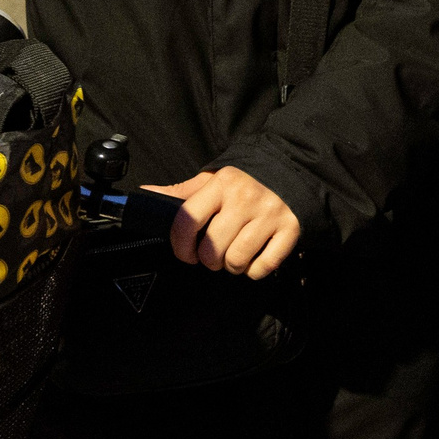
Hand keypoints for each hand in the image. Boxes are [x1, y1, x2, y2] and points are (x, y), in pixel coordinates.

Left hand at [146, 166, 300, 278]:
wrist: (292, 168)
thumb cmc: (243, 181)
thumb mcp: (213, 180)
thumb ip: (181, 192)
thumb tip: (146, 192)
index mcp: (222, 184)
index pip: (188, 220)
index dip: (180, 245)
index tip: (185, 253)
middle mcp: (245, 198)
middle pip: (212, 250)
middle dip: (208, 260)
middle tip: (215, 252)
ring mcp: (270, 214)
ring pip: (236, 262)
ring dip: (232, 266)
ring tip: (235, 253)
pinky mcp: (291, 229)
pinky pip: (263, 267)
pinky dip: (255, 270)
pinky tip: (255, 256)